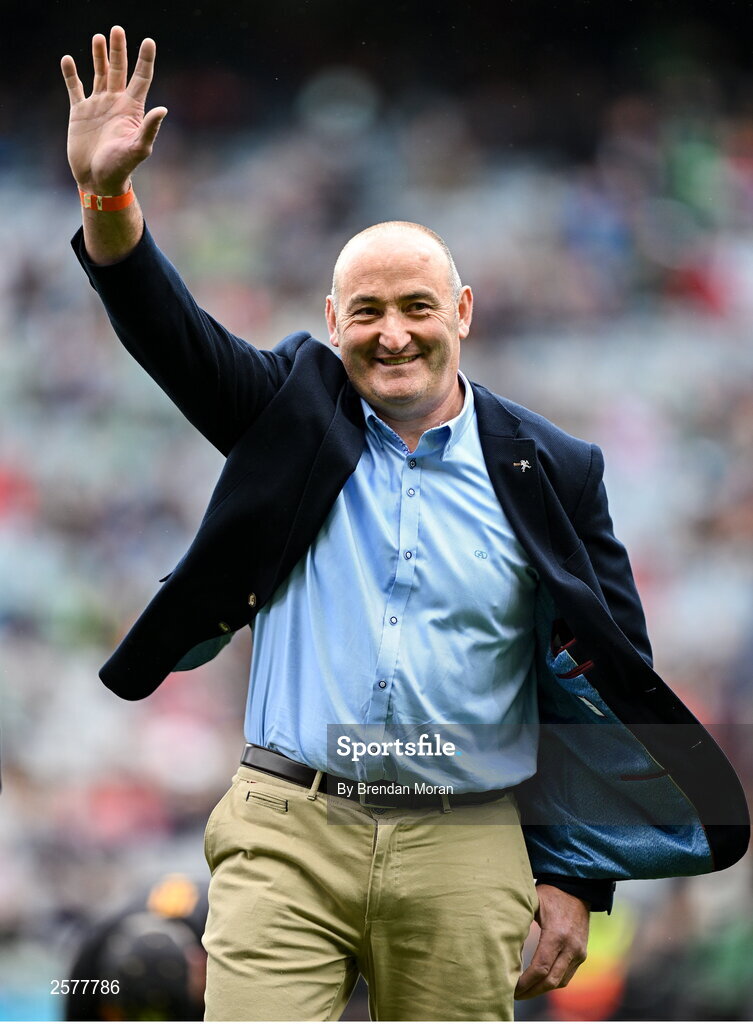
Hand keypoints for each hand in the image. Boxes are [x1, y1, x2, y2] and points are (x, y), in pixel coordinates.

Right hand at [61, 25, 166, 194]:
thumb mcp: (138, 148)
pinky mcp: (79, 113)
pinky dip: (71, 74)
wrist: (98, 181)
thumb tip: (163, 109)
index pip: (141, 78)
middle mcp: (115, 103)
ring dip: (99, 56)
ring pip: (98, 74)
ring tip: (98, 37)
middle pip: (119, 70)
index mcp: (131, 109)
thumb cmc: (121, 168)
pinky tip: (68, 60)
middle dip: (118, 50)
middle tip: (117, 30)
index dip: (145, 60)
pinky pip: (75, 88)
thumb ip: (149, 128)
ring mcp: (97, 106)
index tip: (149, 41)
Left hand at [514, 884, 589, 999]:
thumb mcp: (531, 904)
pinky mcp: (582, 954)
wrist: (576, 887)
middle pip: (551, 981)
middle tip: (514, 995)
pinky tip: (538, 982)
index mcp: (557, 934)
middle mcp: (571, 947)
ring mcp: (579, 952)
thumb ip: (519, 924)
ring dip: (542, 989)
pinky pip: (567, 976)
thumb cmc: (550, 894)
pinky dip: (552, 982)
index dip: (525, 982)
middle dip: (531, 991)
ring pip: (560, 982)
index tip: (511, 987)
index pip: (540, 968)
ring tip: (524, 991)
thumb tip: (502, 946)